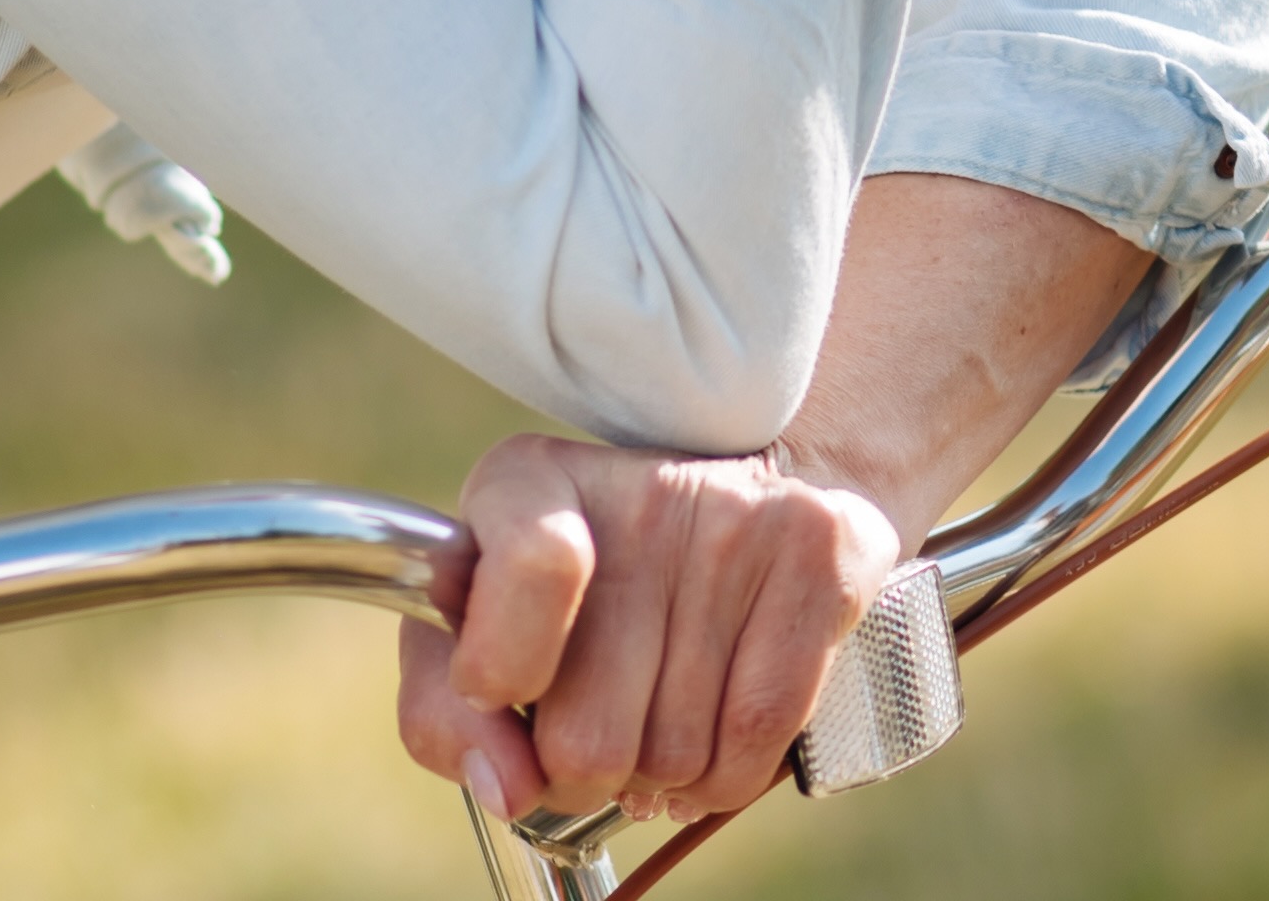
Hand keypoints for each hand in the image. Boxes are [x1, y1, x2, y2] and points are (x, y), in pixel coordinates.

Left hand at [396, 435, 900, 827]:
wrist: (747, 501)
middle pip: (588, 733)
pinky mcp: (824, 551)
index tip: (503, 691)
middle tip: (598, 728)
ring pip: (673, 759)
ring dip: (657, 776)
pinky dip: (724, 778)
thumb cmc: (584, 592)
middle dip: (583, 770)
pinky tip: (712, 739)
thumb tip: (508, 786)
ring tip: (660, 718)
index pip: (534, 569)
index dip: (503, 671)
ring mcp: (743, 515)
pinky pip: (755, 744)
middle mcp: (643, 485)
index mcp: (527, 483)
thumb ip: (444, 715)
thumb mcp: (475, 632)